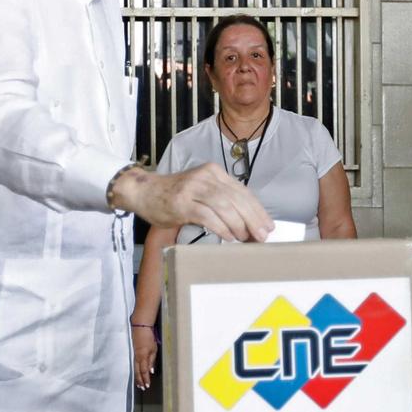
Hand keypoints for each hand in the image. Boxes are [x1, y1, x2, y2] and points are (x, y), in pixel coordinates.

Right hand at [118, 163, 273, 240]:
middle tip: (262, 235)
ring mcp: (193, 189)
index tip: (268, 225)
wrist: (143, 191)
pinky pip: (207, 215)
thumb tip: (247, 223)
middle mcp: (206, 177)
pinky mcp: (182, 203)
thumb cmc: (175, 196)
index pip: (242, 191)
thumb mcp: (201, 191)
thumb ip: (222, 201)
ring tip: (245, 238)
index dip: (257, 210)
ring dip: (238, 224)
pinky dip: (221, 227)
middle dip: (253, 219)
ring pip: (224, 206)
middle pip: (237, 198)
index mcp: (214, 172)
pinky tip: (229, 236)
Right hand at [131, 325, 157, 390]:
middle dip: (140, 380)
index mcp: (143, 356)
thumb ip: (151, 360)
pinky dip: (135, 371)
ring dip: (137, 377)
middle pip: (138, 372)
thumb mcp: (154, 349)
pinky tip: (136, 374)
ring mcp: (134, 355)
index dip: (145, 379)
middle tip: (142, 388)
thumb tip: (151, 371)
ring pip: (135, 369)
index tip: (147, 386)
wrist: (140, 328)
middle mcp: (137, 357)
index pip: (144, 371)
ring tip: (138, 384)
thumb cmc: (149, 337)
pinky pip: (134, 364)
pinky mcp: (133, 353)